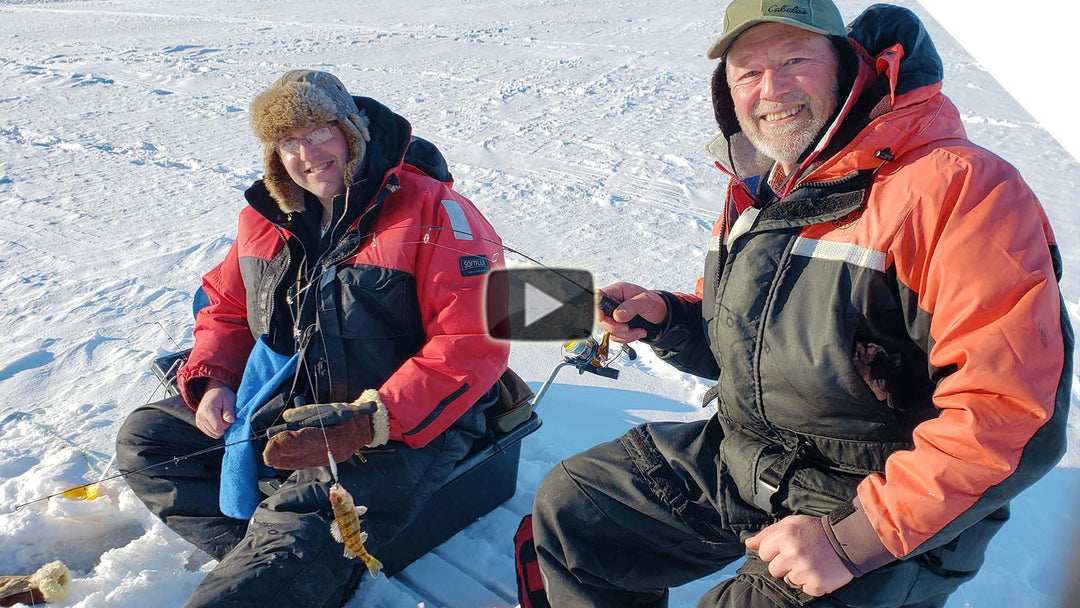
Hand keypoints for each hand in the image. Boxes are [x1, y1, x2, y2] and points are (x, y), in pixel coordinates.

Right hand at [195, 379, 236, 438]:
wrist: (213, 390)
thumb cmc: (223, 394)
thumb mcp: (229, 400)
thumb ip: (229, 411)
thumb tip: (231, 421)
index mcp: (207, 410)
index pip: (218, 427)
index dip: (227, 424)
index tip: (229, 417)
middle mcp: (200, 417)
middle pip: (216, 432)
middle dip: (224, 427)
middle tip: (226, 416)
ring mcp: (198, 421)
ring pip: (213, 434)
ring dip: (220, 428)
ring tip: (221, 417)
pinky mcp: (199, 424)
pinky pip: (210, 433)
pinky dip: (216, 429)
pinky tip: (217, 420)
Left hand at [262, 390, 387, 469]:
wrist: (366, 426)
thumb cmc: (347, 414)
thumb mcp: (328, 408)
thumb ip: (306, 413)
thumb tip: (288, 417)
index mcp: (331, 436)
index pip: (303, 441)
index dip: (286, 442)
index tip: (272, 440)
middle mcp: (330, 451)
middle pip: (301, 455)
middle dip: (281, 454)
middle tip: (266, 453)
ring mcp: (329, 458)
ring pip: (303, 461)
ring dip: (285, 460)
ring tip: (270, 457)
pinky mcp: (327, 460)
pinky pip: (308, 463)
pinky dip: (294, 461)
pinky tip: (284, 460)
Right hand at [597, 282, 666, 342]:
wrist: (662, 315)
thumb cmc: (654, 303)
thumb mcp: (646, 301)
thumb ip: (632, 306)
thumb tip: (617, 315)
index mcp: (616, 292)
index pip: (597, 299)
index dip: (597, 310)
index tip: (604, 318)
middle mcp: (612, 304)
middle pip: (601, 318)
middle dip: (614, 327)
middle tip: (628, 328)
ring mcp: (614, 316)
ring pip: (608, 330)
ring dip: (624, 334)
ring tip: (639, 330)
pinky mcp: (617, 326)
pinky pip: (615, 336)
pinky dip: (627, 338)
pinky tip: (637, 332)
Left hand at [745, 515, 853, 596]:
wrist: (846, 541)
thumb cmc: (815, 531)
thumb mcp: (790, 524)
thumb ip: (767, 534)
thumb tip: (749, 544)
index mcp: (784, 536)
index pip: (764, 553)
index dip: (774, 551)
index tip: (787, 547)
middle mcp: (793, 553)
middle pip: (773, 570)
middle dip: (784, 564)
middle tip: (800, 555)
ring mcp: (805, 570)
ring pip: (788, 580)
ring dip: (797, 574)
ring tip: (810, 562)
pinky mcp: (816, 585)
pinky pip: (803, 589)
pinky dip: (810, 583)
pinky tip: (818, 571)